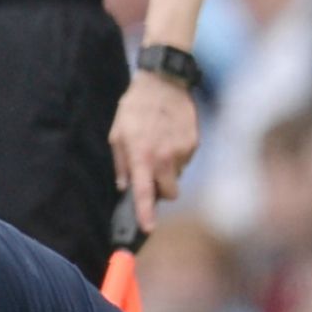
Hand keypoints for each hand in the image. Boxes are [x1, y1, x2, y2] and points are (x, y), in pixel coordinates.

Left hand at [109, 69, 199, 231]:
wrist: (163, 82)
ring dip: (168, 171)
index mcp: (142, 157)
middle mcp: (165, 158)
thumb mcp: (117, 135)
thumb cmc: (134, 109)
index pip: (145, 193)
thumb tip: (125, 187)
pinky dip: (177, 157)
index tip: (148, 229)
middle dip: (160, 192)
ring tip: (158, 147)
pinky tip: (169, 138)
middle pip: (169, 193)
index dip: (146, 214)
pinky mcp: (194, 143)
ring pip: (177, 176)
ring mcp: (182, 151)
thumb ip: (120, 164)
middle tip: (150, 177)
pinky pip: (185, 161)